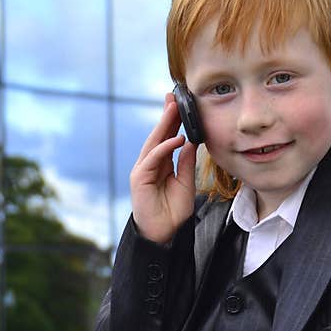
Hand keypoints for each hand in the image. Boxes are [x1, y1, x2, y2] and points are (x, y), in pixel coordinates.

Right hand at [129, 92, 197, 243]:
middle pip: (159, 135)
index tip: (180, 103)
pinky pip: (153, 159)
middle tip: (173, 97)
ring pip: (154, 142)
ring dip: (164, 125)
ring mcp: (143, 170)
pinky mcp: (139, 178)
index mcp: (162, 164)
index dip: (173, 121)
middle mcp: (151, 164)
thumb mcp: (186, 182)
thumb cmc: (174, 210)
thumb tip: (190, 142)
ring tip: (174, 109)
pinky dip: (164, 147)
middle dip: (166, 116)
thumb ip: (186, 162)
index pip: (167, 137)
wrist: (164, 233)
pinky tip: (175, 138)